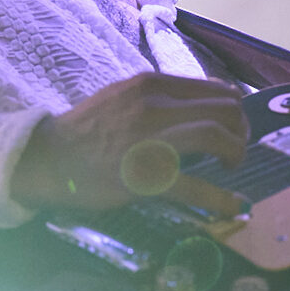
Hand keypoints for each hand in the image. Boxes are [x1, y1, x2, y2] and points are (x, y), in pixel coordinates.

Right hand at [11, 74, 248, 218]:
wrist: (49, 157)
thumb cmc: (86, 130)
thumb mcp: (124, 97)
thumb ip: (159, 98)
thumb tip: (198, 107)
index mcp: (151, 85)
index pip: (215, 88)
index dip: (234, 110)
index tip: (234, 127)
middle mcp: (155, 106)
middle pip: (225, 109)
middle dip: (240, 130)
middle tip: (235, 149)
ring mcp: (151, 140)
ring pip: (217, 134)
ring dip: (236, 151)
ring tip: (232, 166)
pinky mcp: (146, 176)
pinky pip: (196, 185)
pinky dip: (223, 197)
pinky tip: (237, 205)